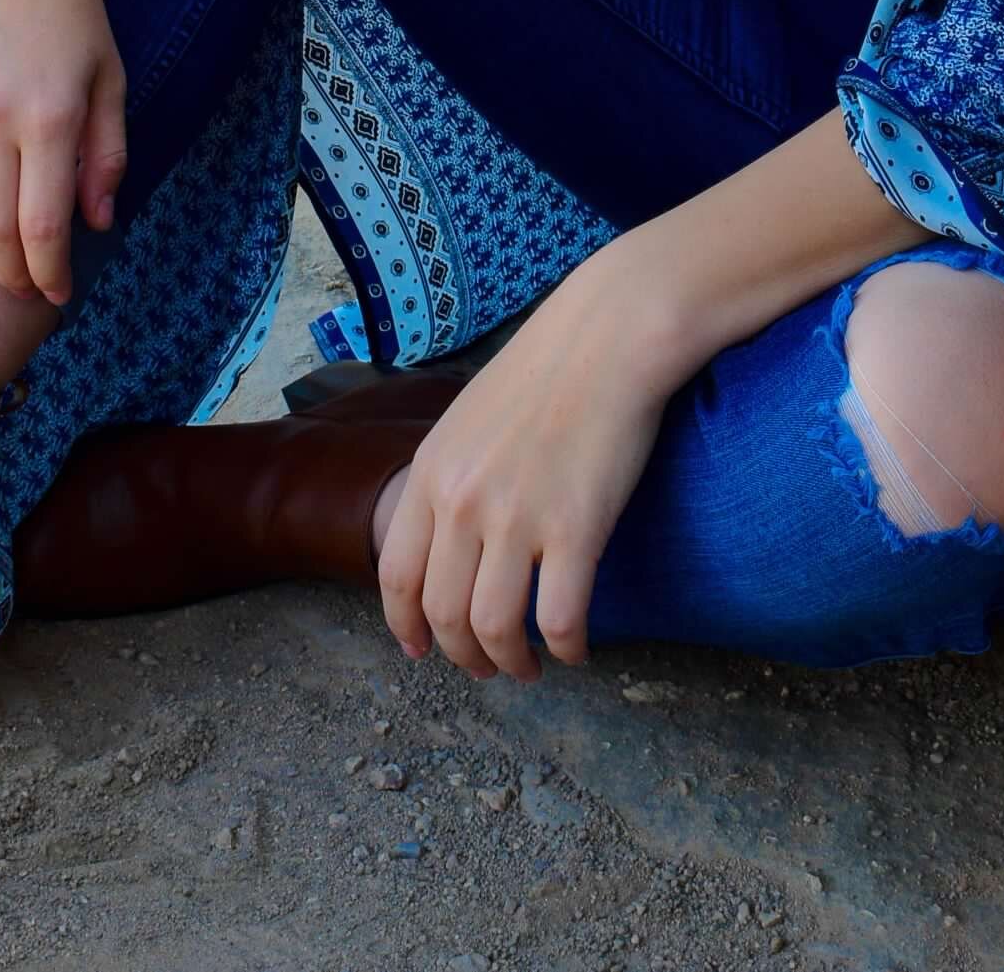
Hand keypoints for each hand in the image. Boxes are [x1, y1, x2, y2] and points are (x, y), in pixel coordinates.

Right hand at [0, 0, 127, 303]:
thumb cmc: (75, 15)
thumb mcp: (111, 80)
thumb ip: (107, 157)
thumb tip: (96, 225)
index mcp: (50, 118)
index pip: (42, 228)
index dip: (50, 274)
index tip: (57, 295)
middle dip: (12, 275)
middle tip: (29, 289)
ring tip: (5, 234)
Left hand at [374, 250, 673, 680]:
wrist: (606, 337)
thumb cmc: (545, 371)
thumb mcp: (467, 419)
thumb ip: (448, 477)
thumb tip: (443, 538)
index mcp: (432, 473)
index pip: (397, 575)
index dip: (406, 626)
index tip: (420, 650)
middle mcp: (463, 501)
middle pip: (443, 612)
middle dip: (461, 656)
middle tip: (486, 667)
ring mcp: (518, 516)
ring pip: (494, 627)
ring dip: (509, 663)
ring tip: (527, 667)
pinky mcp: (576, 528)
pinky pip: (559, 619)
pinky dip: (566, 649)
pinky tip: (576, 650)